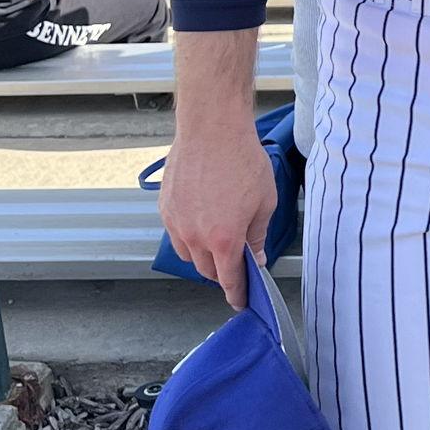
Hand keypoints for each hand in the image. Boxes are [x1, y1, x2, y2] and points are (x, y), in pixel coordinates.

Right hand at [159, 119, 274, 308]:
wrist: (212, 129)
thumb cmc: (242, 160)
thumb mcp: (264, 202)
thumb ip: (257, 235)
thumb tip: (254, 257)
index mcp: (224, 238)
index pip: (228, 280)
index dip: (236, 293)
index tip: (239, 301)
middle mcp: (195, 236)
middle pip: (206, 270)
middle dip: (222, 271)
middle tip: (237, 261)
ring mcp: (175, 222)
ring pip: (188, 254)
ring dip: (204, 254)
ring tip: (219, 236)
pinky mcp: (165, 207)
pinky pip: (176, 233)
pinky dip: (189, 235)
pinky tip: (203, 217)